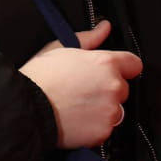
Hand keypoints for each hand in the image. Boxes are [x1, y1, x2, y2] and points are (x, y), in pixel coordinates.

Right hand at [18, 19, 143, 148]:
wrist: (27, 109)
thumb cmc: (40, 78)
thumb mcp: (61, 48)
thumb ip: (89, 38)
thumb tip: (104, 28)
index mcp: (106, 63)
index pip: (134, 64)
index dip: (122, 68)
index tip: (112, 73)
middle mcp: (114, 86)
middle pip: (123, 88)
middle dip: (108, 90)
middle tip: (84, 91)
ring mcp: (111, 111)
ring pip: (115, 110)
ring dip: (103, 110)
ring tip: (78, 108)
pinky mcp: (103, 132)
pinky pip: (105, 129)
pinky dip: (94, 128)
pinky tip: (77, 121)